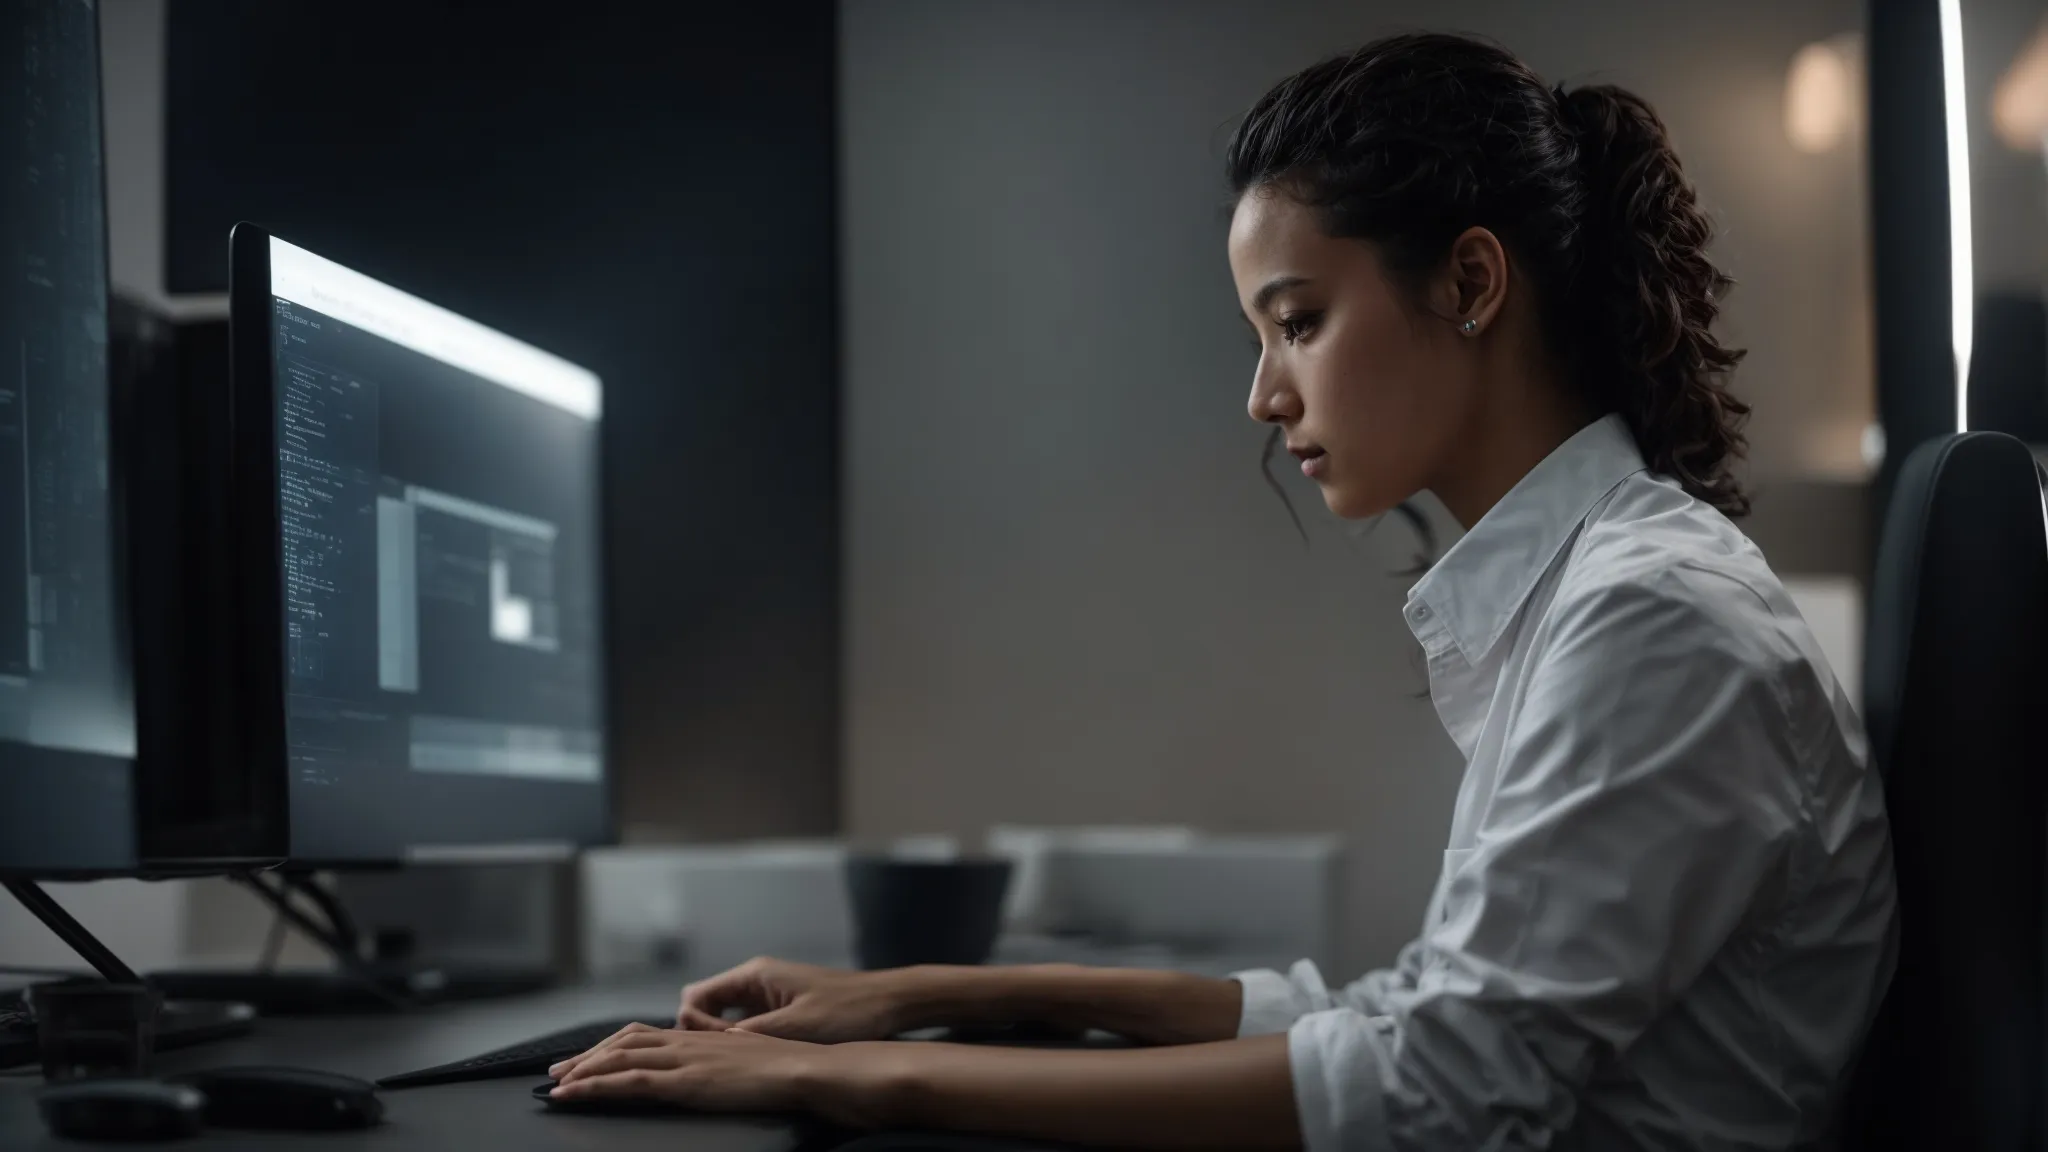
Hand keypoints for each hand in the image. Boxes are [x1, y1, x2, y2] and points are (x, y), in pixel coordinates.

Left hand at [545, 1024, 828, 1113]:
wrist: (804, 1068)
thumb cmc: (787, 1067)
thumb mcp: (748, 1058)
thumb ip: (724, 1059)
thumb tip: (714, 1070)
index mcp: (699, 1037)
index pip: (642, 1035)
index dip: (611, 1045)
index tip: (589, 1057)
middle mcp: (685, 1041)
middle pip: (622, 1043)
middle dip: (587, 1057)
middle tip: (557, 1071)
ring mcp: (682, 1059)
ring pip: (618, 1059)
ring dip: (582, 1071)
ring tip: (556, 1085)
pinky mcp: (683, 1080)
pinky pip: (628, 1081)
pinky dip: (594, 1086)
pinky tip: (574, 1095)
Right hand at [676, 956, 912, 1041]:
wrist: (888, 1002)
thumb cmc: (847, 1011)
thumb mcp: (796, 1026)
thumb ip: (751, 1033)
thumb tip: (708, 1042)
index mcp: (754, 974)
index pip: (696, 996)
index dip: (691, 1024)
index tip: (706, 1050)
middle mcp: (756, 979)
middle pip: (706, 1005)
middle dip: (702, 1033)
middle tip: (718, 1060)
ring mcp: (768, 994)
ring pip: (725, 1016)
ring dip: (722, 1038)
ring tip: (734, 1063)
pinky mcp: (782, 1008)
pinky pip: (747, 1023)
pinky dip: (742, 1039)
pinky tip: (755, 1059)